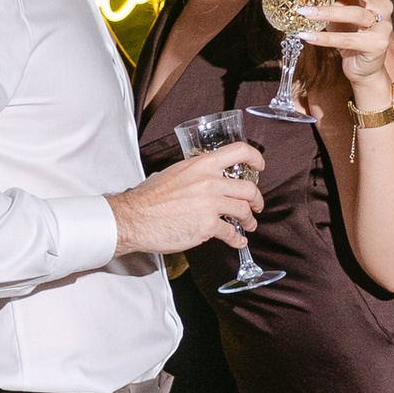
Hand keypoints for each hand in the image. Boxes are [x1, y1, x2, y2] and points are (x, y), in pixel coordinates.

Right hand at [108, 145, 264, 260]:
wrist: (134, 218)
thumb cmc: (147, 198)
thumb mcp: (172, 173)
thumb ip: (191, 174)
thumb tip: (198, 178)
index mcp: (200, 165)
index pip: (238, 151)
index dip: (255, 158)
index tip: (259, 166)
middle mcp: (209, 182)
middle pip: (248, 188)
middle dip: (256, 199)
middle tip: (256, 205)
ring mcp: (210, 204)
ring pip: (244, 210)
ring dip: (249, 219)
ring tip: (248, 224)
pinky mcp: (207, 226)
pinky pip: (231, 232)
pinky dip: (237, 239)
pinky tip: (237, 241)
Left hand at [288, 0, 393, 94]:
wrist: (364, 67)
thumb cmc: (350, 32)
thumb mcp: (339, 8)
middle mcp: (383, 4)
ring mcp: (383, 25)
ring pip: (355, 14)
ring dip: (326, 11)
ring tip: (303, 11)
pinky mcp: (376, 45)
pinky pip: (348, 40)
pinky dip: (325, 38)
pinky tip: (306, 36)